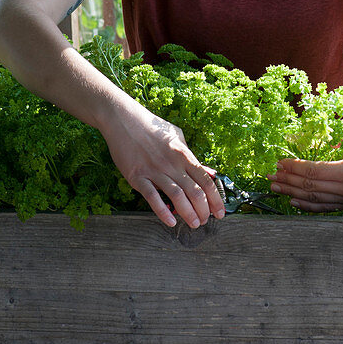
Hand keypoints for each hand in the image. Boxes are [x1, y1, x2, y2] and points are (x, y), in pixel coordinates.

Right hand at [100, 112, 224, 227]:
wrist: (123, 120)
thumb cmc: (151, 127)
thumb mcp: (177, 136)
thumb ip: (192, 156)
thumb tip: (209, 172)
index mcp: (183, 154)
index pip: (205, 180)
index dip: (215, 198)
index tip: (220, 212)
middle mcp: (172, 163)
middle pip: (195, 191)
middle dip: (204, 210)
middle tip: (206, 221)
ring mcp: (155, 170)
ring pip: (177, 196)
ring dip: (188, 213)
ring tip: (194, 224)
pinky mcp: (137, 176)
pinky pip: (152, 197)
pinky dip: (163, 211)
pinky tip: (171, 222)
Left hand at [267, 124, 342, 212]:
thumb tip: (324, 132)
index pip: (314, 171)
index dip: (294, 167)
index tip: (279, 162)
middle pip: (310, 187)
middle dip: (287, 179)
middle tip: (268, 174)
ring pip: (314, 199)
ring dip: (292, 193)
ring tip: (274, 187)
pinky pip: (325, 208)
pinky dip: (307, 206)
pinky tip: (294, 202)